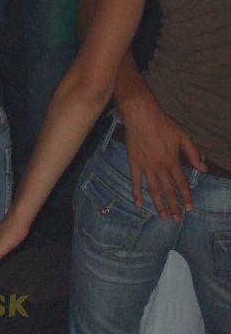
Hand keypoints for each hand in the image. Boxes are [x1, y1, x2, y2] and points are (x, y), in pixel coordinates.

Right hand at [118, 92, 204, 219]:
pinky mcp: (133, 164)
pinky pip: (135, 182)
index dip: (186, 197)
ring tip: (162, 216)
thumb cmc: (163, 124)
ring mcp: (146, 167)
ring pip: (153, 190)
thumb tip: (203, 168)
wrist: (141, 116)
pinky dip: (136, 193)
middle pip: (168, 191)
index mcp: (173, 162)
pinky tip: (139, 204)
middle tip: (176, 220)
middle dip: (173, 206)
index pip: (181, 184)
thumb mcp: (183, 136)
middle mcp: (160, 168)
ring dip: (158, 204)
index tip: (189, 209)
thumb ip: (193, 153)